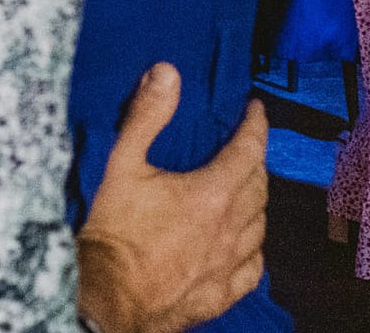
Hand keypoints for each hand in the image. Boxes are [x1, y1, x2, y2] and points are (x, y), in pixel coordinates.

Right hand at [76, 64, 267, 332]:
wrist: (109, 296)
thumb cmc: (113, 230)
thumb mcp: (121, 163)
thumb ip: (147, 117)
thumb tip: (168, 73)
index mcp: (212, 193)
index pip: (248, 150)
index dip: (255, 126)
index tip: (256, 109)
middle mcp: (231, 228)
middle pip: (258, 186)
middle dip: (255, 160)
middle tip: (243, 145)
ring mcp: (230, 264)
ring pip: (260, 224)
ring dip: (255, 200)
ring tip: (244, 188)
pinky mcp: (223, 292)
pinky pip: (254, 266)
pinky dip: (253, 246)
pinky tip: (244, 243)